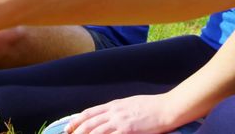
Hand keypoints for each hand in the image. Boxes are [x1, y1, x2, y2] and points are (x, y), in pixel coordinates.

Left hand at [65, 94, 188, 133]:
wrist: (166, 108)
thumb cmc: (151, 106)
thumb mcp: (130, 103)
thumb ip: (118, 109)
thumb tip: (108, 115)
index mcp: (114, 105)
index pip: (89, 113)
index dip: (77, 121)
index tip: (68, 128)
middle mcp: (114, 112)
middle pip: (89, 123)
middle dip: (76, 132)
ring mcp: (120, 122)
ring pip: (95, 131)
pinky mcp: (127, 130)